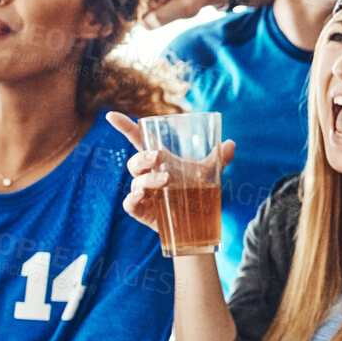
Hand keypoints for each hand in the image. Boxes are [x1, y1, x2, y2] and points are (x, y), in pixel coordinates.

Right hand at [106, 111, 233, 235]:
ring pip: (135, 182)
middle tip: (158, 157)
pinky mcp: (141, 211)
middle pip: (135, 161)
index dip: (124, 127)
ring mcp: (143, 193)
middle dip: (143, 157)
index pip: (137, 140)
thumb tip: (230, 144)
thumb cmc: (197, 192)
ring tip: (165, 180)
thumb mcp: (210, 174)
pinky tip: (142, 196)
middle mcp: (148, 174)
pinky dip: (133, 199)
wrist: (198, 224)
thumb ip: (219, 159)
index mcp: (159, 160)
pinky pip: (130, 203)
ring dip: (147, 179)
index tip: (111, 116)